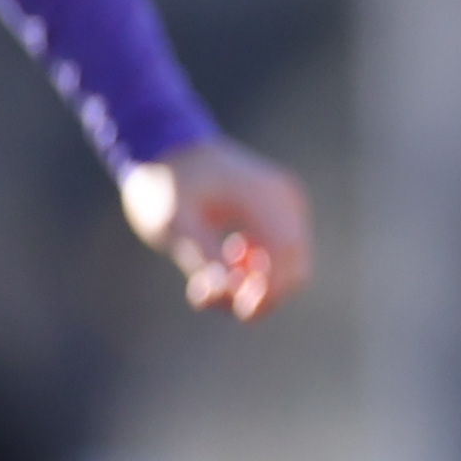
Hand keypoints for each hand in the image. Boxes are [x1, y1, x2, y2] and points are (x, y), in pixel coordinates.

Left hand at [119, 137, 311, 319]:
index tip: (241, 311)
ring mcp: (287, 203)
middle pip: (295, 265)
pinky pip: (283, 252)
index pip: (285, 253)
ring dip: (256, 285)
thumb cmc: (165, 184)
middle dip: (262, 294)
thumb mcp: (172, 223)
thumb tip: (227, 293)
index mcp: (262, 195)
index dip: (271, 290)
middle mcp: (284, 198)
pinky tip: (225, 263)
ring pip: (290, 264)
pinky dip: (258, 269)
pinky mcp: (282, 210)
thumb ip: (202, 257)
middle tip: (217, 301)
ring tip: (210, 284)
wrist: (169, 149)